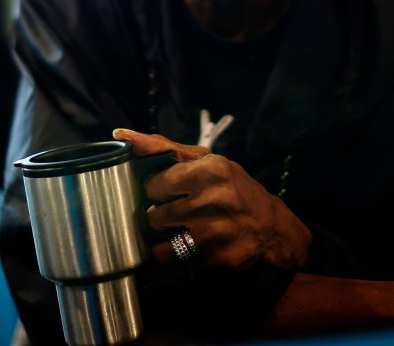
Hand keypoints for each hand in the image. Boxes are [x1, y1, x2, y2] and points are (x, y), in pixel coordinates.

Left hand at [112, 128, 312, 269]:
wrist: (272, 228)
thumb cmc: (232, 189)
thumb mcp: (206, 161)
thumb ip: (163, 148)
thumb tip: (122, 136)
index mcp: (211, 168)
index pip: (154, 183)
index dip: (155, 190)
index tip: (165, 192)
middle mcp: (214, 198)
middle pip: (153, 212)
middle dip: (158, 213)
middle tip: (174, 212)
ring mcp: (214, 230)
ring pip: (157, 236)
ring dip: (162, 234)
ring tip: (180, 229)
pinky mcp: (213, 256)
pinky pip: (168, 257)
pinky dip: (168, 254)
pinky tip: (184, 246)